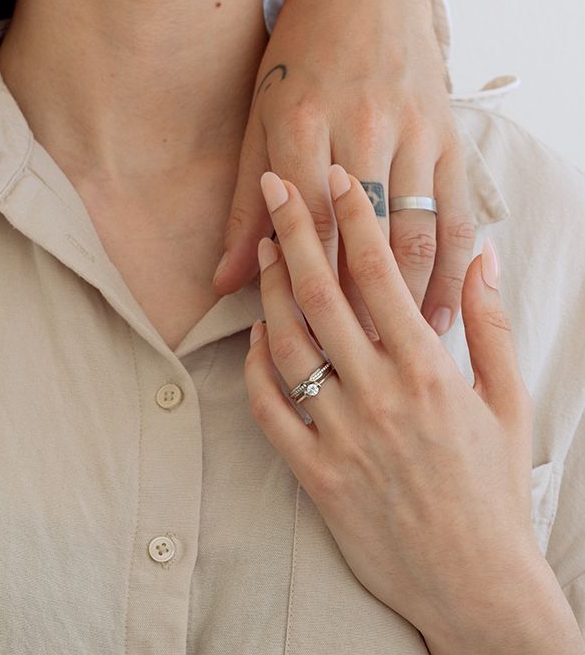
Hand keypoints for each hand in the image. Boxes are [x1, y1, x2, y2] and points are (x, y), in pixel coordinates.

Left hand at [214, 0, 474, 339]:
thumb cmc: (297, 64)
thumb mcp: (258, 121)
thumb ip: (244, 205)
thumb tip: (221, 282)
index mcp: (302, 122)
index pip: (304, 225)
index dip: (306, 291)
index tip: (305, 342)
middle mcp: (362, 126)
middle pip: (362, 239)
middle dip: (358, 308)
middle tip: (353, 365)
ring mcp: (414, 130)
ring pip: (414, 232)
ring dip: (408, 299)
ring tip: (399, 352)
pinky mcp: (450, 135)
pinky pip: (456, 214)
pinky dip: (452, 268)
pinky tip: (442, 311)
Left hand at [244, 164, 549, 646]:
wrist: (475, 584)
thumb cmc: (493, 489)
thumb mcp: (509, 402)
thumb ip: (491, 323)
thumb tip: (483, 256)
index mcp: (428, 370)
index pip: (380, 274)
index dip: (352, 218)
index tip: (334, 178)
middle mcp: (379, 394)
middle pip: (323, 294)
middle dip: (295, 231)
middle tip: (275, 185)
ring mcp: (342, 434)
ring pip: (288, 345)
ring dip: (270, 292)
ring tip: (264, 251)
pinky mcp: (316, 474)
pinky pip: (270, 410)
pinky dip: (255, 369)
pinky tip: (254, 337)